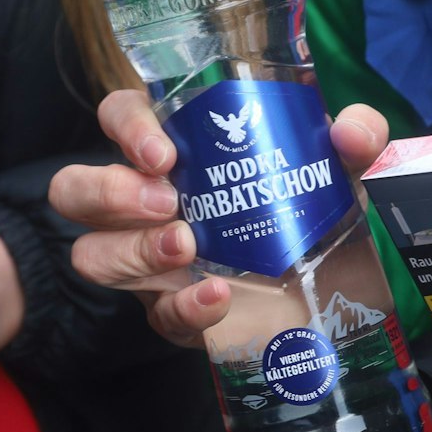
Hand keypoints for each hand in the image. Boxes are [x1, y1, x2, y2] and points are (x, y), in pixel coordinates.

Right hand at [48, 91, 391, 345]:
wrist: (334, 286)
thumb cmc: (313, 204)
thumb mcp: (343, 167)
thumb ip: (357, 137)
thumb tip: (349, 130)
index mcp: (172, 149)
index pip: (118, 117)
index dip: (126, 127)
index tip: (163, 151)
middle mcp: (143, 201)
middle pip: (75, 188)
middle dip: (109, 193)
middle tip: (167, 200)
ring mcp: (147, 261)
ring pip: (92, 254)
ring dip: (131, 251)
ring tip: (184, 247)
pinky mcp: (171, 311)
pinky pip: (156, 315)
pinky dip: (184, 306)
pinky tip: (218, 296)